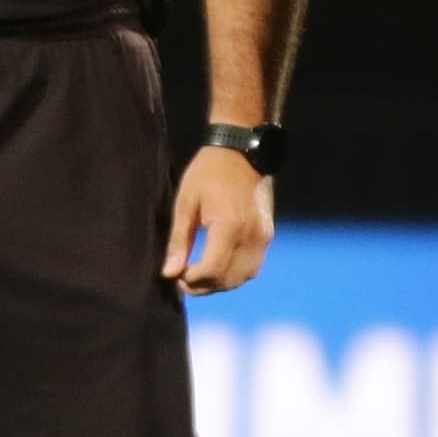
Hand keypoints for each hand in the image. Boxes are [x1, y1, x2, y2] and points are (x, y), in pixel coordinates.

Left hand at [164, 146, 272, 291]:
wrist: (243, 150)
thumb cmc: (208, 172)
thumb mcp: (186, 203)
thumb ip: (178, 241)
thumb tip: (169, 273)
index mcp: (229, 227)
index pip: (211, 271)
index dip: (191, 281)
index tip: (176, 277)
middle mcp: (251, 236)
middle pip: (227, 279)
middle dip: (204, 286)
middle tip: (183, 280)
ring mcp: (263, 237)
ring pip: (243, 278)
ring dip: (220, 283)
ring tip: (200, 275)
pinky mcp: (268, 234)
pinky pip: (253, 267)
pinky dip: (235, 273)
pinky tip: (219, 265)